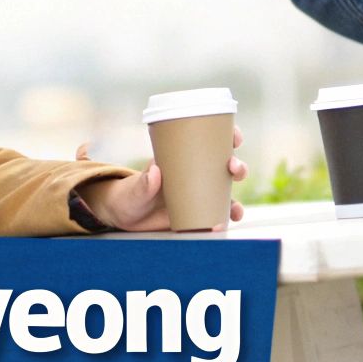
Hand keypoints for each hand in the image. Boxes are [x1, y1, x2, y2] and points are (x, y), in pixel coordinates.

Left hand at [75, 128, 248, 231]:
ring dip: (235, 201)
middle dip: (238, 167)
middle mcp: (196, 176)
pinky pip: (215, 217)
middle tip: (234, 169)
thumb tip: (155, 171)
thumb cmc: (129, 194)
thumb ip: (143, 183)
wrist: (124, 217)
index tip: (235, 138)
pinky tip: (224, 224)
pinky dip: (223, 221)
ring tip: (235, 211)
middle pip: (225, 168)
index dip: (228, 136)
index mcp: (183, 159)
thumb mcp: (134, 188)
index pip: (211, 142)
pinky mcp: (195, 215)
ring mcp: (197, 196)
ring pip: (225, 195)